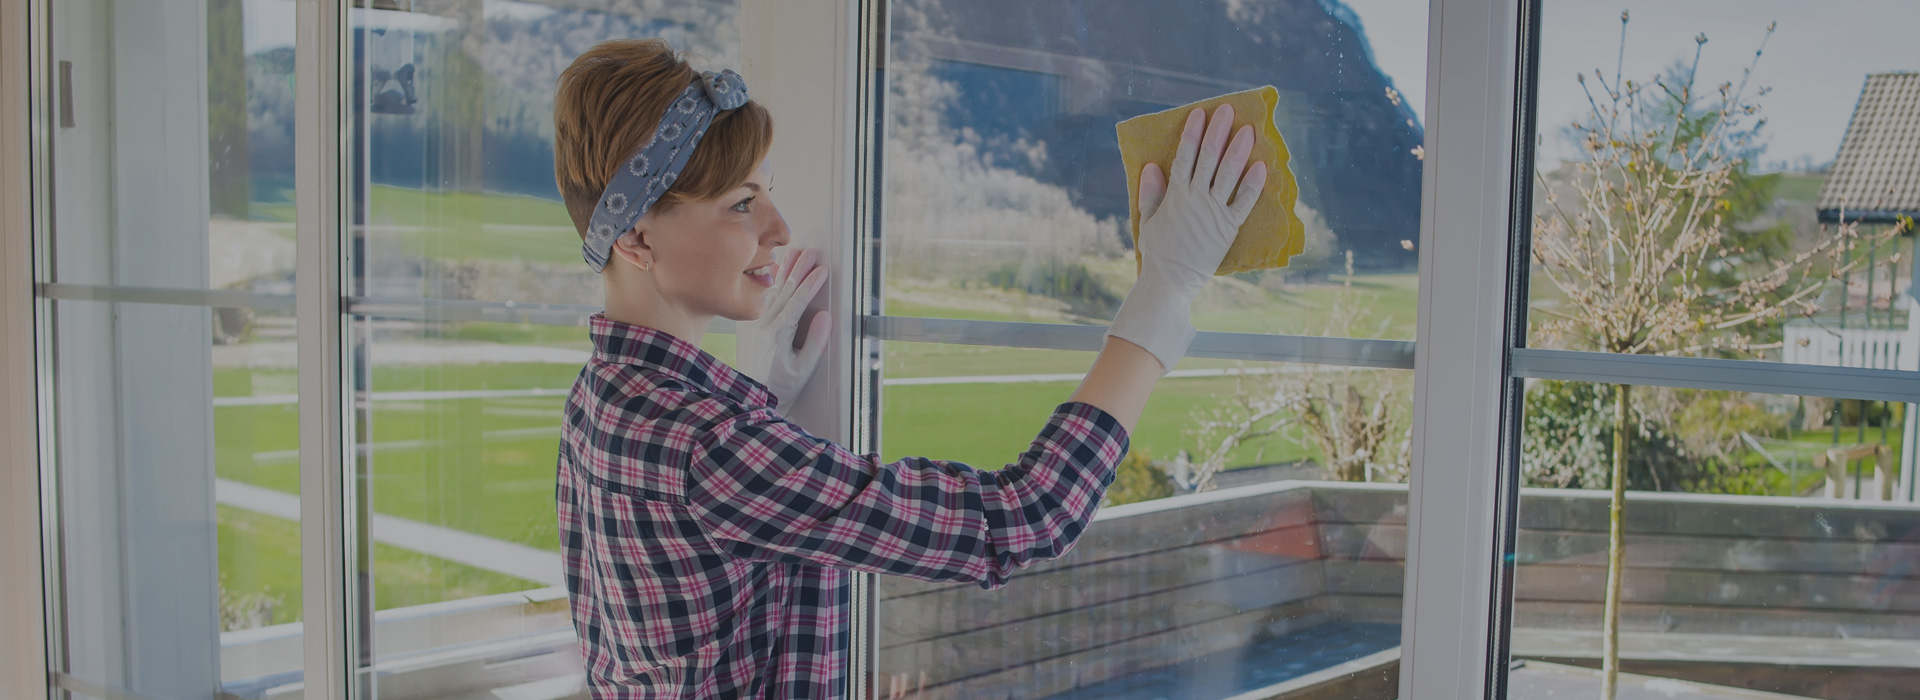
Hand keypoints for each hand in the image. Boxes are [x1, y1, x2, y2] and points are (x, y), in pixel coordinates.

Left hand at [737, 248, 831, 409]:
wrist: (752, 397)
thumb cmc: (780, 386)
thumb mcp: (803, 369)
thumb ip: (815, 342)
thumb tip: (824, 316)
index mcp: (778, 335)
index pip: (797, 302)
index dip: (811, 284)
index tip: (822, 270)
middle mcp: (765, 325)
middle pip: (785, 290)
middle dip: (799, 269)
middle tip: (811, 252)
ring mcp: (757, 323)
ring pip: (773, 290)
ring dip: (785, 270)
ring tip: (795, 252)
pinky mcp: (754, 325)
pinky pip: (763, 297)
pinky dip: (771, 280)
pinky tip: (775, 270)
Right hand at [1106, 104, 1266, 372]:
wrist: (1169, 281)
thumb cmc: (1157, 252)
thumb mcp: (1147, 220)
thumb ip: (1151, 193)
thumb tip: (1152, 166)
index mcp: (1175, 194)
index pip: (1185, 156)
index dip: (1193, 133)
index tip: (1200, 113)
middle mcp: (1195, 199)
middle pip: (1209, 159)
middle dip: (1218, 132)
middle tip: (1227, 110)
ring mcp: (1213, 212)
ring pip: (1228, 174)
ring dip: (1238, 150)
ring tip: (1248, 130)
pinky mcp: (1228, 228)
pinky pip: (1243, 202)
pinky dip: (1253, 184)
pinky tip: (1261, 166)